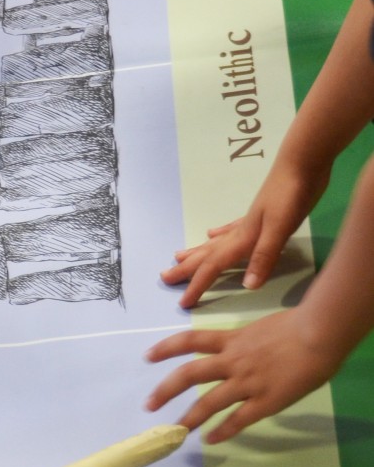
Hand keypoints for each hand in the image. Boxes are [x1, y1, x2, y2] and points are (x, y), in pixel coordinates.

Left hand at [145, 310, 338, 442]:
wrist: (319, 334)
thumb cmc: (300, 325)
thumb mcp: (264, 328)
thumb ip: (250, 341)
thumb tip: (246, 348)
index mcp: (233, 340)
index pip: (191, 340)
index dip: (167, 347)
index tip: (148, 355)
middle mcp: (233, 361)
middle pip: (190, 374)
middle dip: (166, 390)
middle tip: (149, 404)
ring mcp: (247, 383)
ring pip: (209, 402)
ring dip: (189, 418)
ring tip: (174, 431)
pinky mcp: (264, 401)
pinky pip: (238, 420)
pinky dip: (222, 431)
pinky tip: (210, 439)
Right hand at [161, 156, 326, 307]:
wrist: (302, 163)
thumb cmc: (292, 195)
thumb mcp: (280, 228)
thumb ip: (264, 256)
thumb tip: (247, 286)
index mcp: (243, 239)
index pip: (214, 266)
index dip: (198, 285)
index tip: (182, 302)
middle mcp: (240, 232)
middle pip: (206, 254)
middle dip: (186, 268)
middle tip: (164, 277)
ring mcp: (248, 222)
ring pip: (215, 243)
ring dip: (197, 252)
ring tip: (178, 256)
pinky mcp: (259, 215)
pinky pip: (231, 229)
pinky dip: (219, 234)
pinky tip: (212, 233)